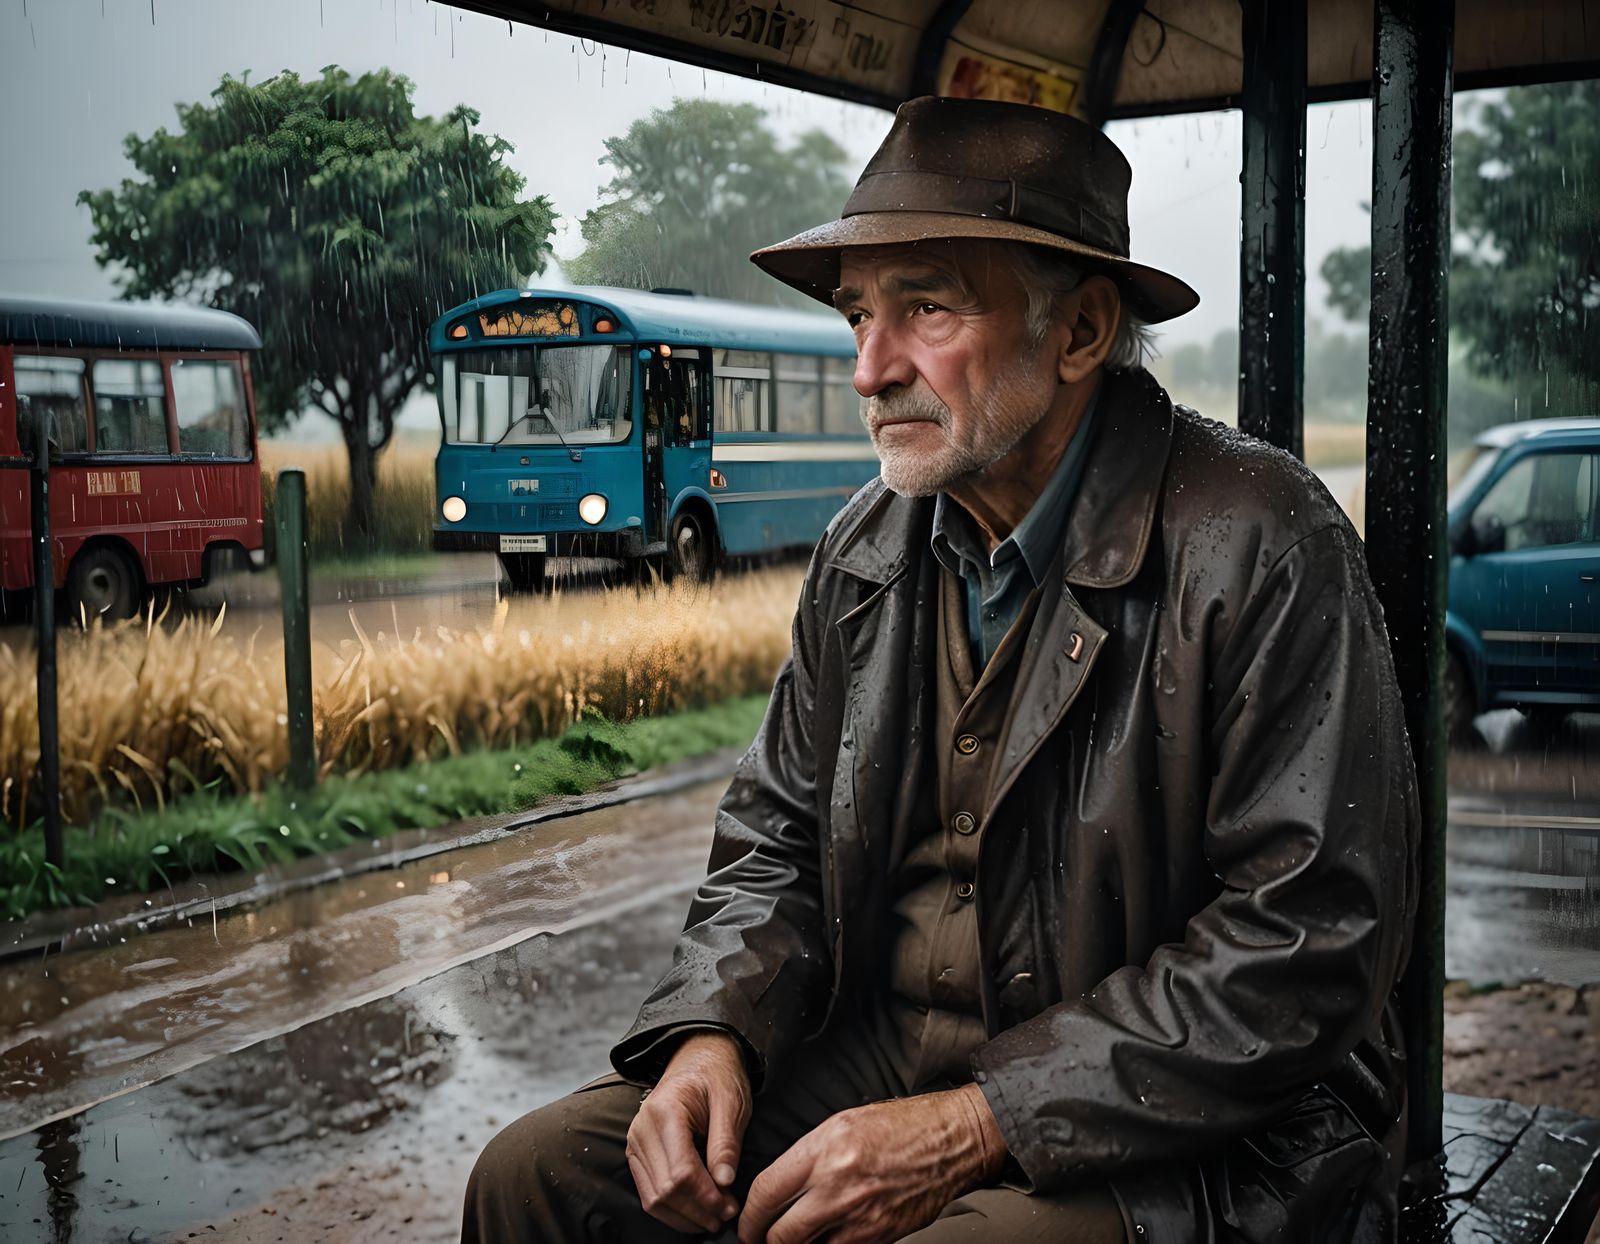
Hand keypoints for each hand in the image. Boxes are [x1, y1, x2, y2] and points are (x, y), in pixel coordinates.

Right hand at [626, 1032, 752, 1233]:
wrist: (698, 1055)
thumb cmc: (717, 1075)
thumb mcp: (731, 1101)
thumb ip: (726, 1142)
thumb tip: (725, 1182)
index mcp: (666, 1112)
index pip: (681, 1171)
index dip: (706, 1197)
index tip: (730, 1206)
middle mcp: (642, 1128)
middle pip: (665, 1190)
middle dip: (698, 1211)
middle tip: (727, 1215)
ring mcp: (635, 1142)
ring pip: (653, 1198)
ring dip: (684, 1216)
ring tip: (714, 1218)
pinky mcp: (637, 1152)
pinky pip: (648, 1192)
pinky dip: (671, 1209)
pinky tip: (695, 1212)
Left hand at [737, 1083, 1005, 1243]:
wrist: (951, 1140)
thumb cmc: (902, 1126)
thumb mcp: (843, 1124)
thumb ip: (808, 1157)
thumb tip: (780, 1188)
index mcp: (825, 1150)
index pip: (766, 1192)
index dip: (749, 1215)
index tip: (747, 1221)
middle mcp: (839, 1184)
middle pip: (780, 1233)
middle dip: (764, 1240)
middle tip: (762, 1238)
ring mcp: (861, 1215)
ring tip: (793, 1238)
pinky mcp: (881, 1236)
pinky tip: (827, 1237)